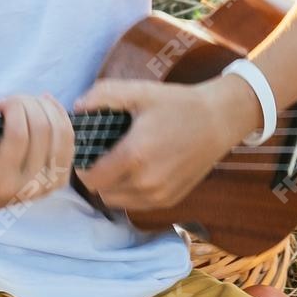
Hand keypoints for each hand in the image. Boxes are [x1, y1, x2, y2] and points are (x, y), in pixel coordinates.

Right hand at [0, 90, 74, 214]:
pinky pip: (69, 141)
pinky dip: (60, 117)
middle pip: (43, 130)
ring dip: (46, 108)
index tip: (1, 102)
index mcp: (1, 183)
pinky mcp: (59, 181)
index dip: (14, 108)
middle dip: (29, 104)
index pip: (19, 135)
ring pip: (61, 133)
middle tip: (13, 100)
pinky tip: (46, 103)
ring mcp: (48, 186)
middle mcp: (28, 187)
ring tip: (27, 101)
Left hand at [69, 77, 260, 215]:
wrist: (219, 120)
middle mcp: (146, 182)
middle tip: (103, 155)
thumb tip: (77, 108)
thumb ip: (103, 95)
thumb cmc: (178, 104)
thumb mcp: (140, 92)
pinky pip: (137, 204)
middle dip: (97, 175)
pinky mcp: (171, 200)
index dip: (82, 165)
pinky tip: (138, 171)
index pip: (90, 178)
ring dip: (113, 186)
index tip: (87, 151)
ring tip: (120, 164)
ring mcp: (160, 195)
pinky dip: (131, 192)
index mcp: (134, 156)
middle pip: (101, 192)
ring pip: (118, 201)